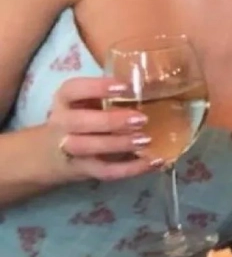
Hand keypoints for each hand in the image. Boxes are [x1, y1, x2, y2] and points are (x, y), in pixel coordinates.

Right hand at [45, 76, 163, 182]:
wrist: (52, 154)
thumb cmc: (80, 118)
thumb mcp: (84, 103)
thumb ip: (106, 96)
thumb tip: (147, 86)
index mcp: (64, 101)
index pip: (72, 90)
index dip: (97, 87)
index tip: (124, 86)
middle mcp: (63, 123)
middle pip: (79, 122)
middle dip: (111, 120)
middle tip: (141, 119)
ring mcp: (70, 149)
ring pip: (89, 148)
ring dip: (119, 144)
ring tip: (146, 140)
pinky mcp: (83, 169)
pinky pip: (106, 171)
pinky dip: (131, 168)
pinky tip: (153, 161)